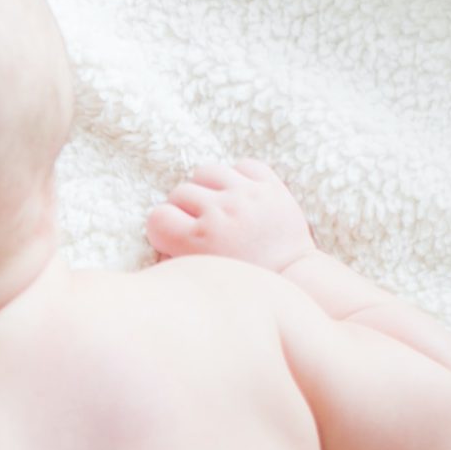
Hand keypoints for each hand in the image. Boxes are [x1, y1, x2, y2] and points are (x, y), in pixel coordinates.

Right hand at [146, 160, 317, 271]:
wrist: (293, 279)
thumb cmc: (243, 284)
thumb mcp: (201, 279)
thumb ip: (172, 260)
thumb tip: (161, 241)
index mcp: (199, 240)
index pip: (157, 216)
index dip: (162, 228)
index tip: (174, 238)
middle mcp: (222, 212)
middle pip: (180, 192)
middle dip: (184, 209)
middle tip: (198, 226)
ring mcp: (248, 195)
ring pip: (206, 171)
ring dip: (206, 188)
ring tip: (215, 205)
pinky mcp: (271, 186)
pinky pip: (242, 165)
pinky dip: (236, 177)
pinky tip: (239, 196)